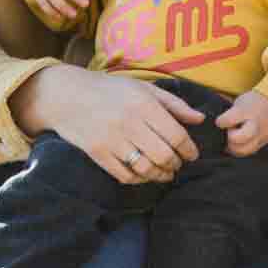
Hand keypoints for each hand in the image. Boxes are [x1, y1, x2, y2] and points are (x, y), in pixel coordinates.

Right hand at [9, 66, 202, 184]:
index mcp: (143, 104)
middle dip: (176, 164)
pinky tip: (145, 174)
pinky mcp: (97, 153)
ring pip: (146, 168)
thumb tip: (200, 119)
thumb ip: (173, 104)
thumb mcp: (143, 88)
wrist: (67, 95)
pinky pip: (125, 175)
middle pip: (163, 155)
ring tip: (165, 172)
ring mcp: (111, 140)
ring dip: (160, 175)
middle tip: (178, 163)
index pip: (176, 135)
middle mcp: (128, 122)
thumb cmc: (110, 90)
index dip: (189, 149)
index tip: (192, 154)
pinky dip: (140, 179)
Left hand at [216, 91, 267, 155]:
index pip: (227, 120)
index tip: (220, 121)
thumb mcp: (241, 102)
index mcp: (246, 111)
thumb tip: (217, 125)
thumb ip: (230, 113)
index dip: (220, 122)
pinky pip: (249, 152)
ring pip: (242, 151)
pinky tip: (239, 143)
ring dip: (234, 147)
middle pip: (236, 140)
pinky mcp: (263, 144)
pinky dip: (241, 150)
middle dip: (228, 138)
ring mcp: (260, 136)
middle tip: (228, 132)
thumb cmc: (253, 102)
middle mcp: (255, 125)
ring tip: (233, 140)